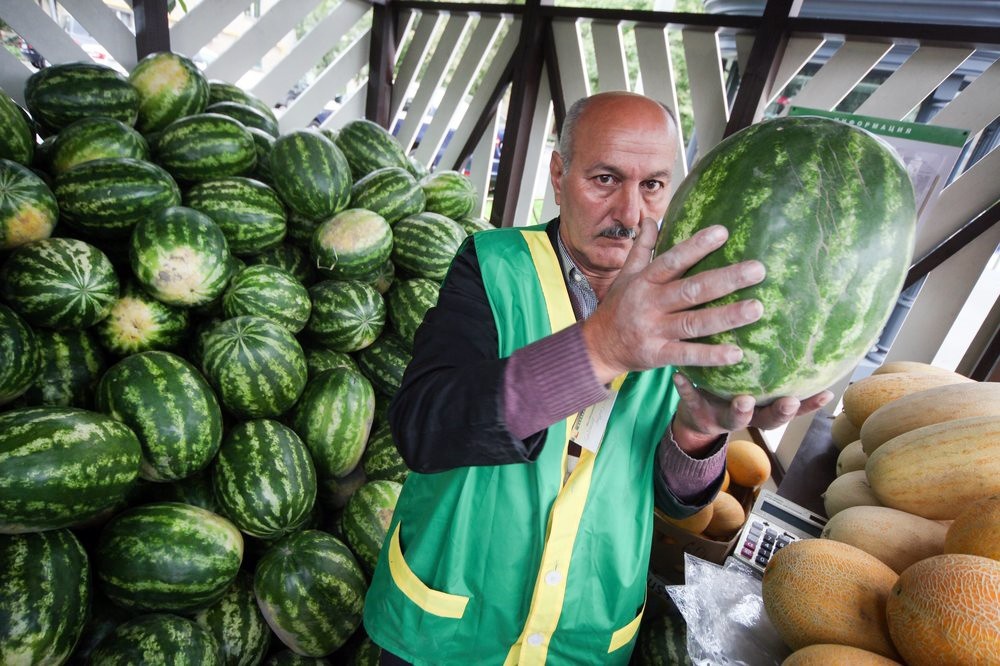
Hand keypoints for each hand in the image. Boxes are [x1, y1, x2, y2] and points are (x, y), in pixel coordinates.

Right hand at [581, 218, 764, 384]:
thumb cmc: (618, 306)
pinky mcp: (657, 355)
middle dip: (725, 280)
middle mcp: (651, 304)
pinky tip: (737, 353)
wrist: (598, 346)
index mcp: (645, 281)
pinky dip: (711, 355)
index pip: (672, 260)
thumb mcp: (626, 274)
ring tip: (756, 308)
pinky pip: (687, 355)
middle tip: (758, 270)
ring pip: (694, 322)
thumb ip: (642, 247)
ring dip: (726, 316)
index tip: (723, 232)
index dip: (696, 246)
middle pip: (692, 290)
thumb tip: (650, 219)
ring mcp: (654, 331)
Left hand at [670, 373, 834, 455]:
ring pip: (733, 418)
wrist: (695, 415)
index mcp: (762, 407)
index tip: (825, 393)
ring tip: (743, 399)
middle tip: (788, 402)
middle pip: (767, 419)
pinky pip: (690, 399)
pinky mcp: (694, 410)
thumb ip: (771, 363)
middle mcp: (745, 415)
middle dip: (779, 412)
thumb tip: (802, 324)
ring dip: (739, 410)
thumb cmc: (731, 389)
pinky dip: (685, 389)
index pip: (791, 407)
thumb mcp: (753, 379)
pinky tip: (679, 376)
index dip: (809, 405)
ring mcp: (720, 416)